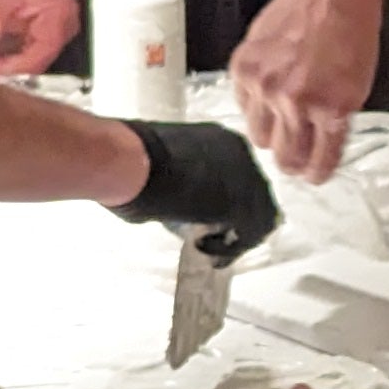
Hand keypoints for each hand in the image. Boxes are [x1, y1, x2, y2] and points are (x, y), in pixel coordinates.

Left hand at [0, 0, 80, 76]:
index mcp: (58, 16)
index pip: (38, 56)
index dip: (10, 66)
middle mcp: (65, 25)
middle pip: (38, 62)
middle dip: (7, 68)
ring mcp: (59, 28)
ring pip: (34, 60)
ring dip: (9, 63)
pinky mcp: (48, 29)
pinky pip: (32, 51)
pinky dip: (12, 54)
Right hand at [112, 119, 280, 262]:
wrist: (129, 161)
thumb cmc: (130, 160)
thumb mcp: (161, 165)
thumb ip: (180, 181)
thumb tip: (174, 207)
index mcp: (222, 139)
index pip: (240, 175)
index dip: (226, 201)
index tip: (207, 217)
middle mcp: (242, 154)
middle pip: (255, 194)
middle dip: (236, 220)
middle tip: (212, 239)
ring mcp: (246, 178)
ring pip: (258, 217)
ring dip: (234, 238)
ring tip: (205, 247)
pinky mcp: (241, 205)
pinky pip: (248, 235)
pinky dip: (228, 248)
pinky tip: (202, 248)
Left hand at [231, 0, 384, 180]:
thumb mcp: (267, 36)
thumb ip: (266, 71)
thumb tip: (272, 98)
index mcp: (245, 71)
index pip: (248, 118)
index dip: (268, 131)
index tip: (277, 137)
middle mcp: (265, 89)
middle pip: (266, 144)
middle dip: (282, 154)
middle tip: (294, 159)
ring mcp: (298, 102)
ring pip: (292, 155)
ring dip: (302, 166)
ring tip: (310, 170)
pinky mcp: (332, 107)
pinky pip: (325, 151)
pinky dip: (325, 166)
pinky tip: (325, 170)